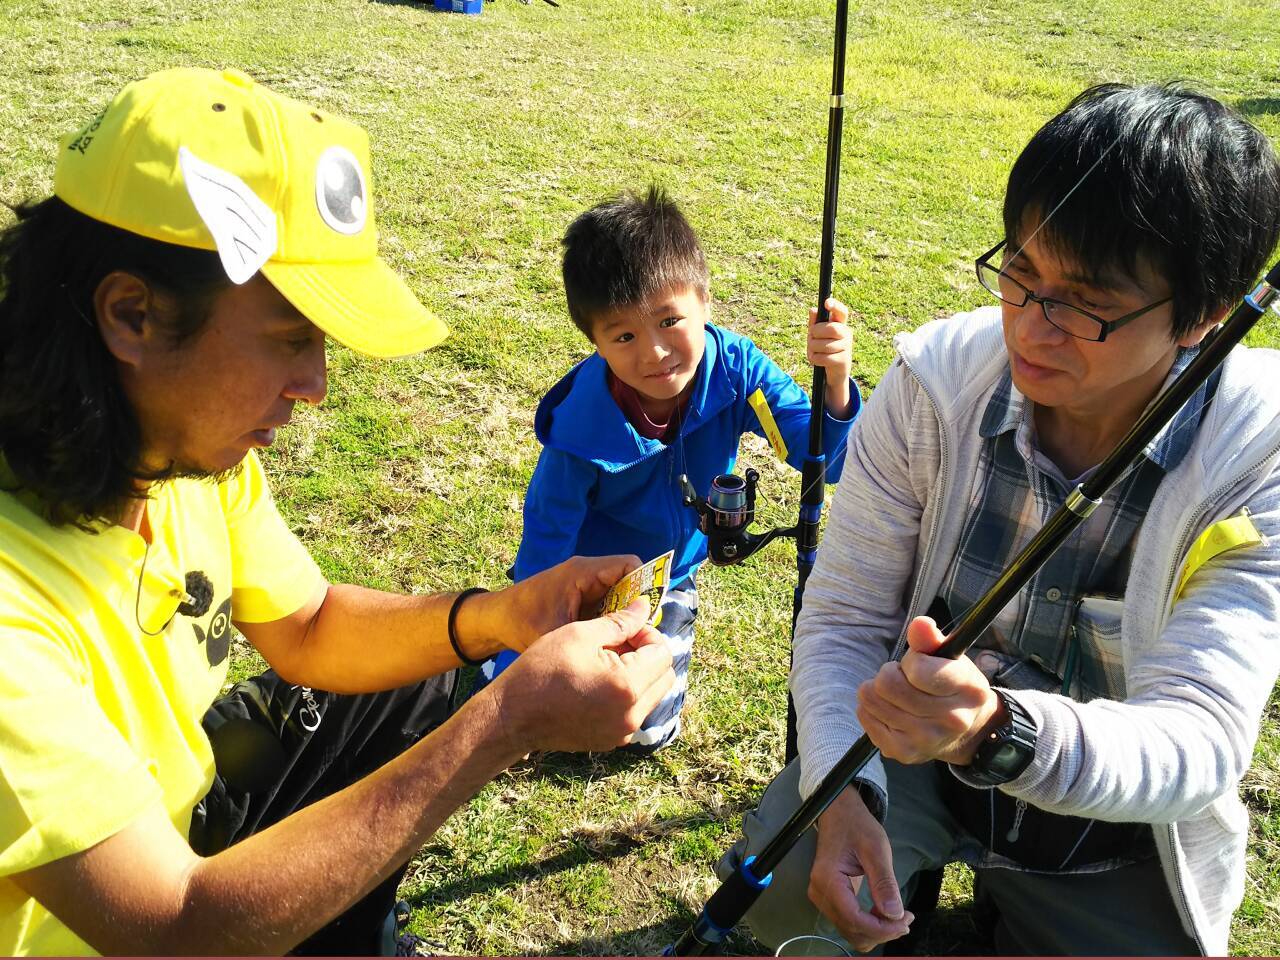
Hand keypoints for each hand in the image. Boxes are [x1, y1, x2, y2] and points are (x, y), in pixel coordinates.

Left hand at [468, 554, 641, 652]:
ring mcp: (582, 584)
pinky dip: (612, 619)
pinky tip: (610, 640)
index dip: (647, 586)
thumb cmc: (521, 623)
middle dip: (638, 606)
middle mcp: (586, 572)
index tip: (650, 616)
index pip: (630, 565)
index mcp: (583, 571)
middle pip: (628, 581)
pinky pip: (606, 602)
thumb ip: (596, 634)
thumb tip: (631, 643)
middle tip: (641, 634)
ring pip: (619, 594)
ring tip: (628, 640)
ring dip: (625, 614)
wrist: (493, 621)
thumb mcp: (560, 633)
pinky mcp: (579, 596)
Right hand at [486, 598, 674, 752]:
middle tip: (620, 643)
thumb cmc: (541, 670)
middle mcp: (632, 715)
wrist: (511, 716)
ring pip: (652, 695)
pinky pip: (634, 712)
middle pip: (664, 676)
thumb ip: (619, 621)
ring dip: (640, 675)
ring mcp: (623, 732)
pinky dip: (627, 695)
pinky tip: (599, 683)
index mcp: (627, 686)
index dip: (647, 634)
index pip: (663, 653)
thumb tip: (644, 607)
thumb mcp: (580, 634)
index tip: (625, 628)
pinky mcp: (612, 740)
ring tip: (607, 662)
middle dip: (649, 655)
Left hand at [808, 297, 853, 416]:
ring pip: (823, 345)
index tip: (827, 302)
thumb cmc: (824, 349)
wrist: (835, 372)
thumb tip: (812, 310)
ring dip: (812, 348)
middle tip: (811, 336)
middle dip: (816, 332)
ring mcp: (846, 347)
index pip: (842, 312)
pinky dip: (814, 359)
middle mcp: (846, 333)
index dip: (836, 306)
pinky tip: (816, 359)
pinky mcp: (843, 360)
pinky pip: (823, 357)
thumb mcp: (817, 335)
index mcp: (840, 324)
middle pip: (831, 328)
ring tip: (813, 351)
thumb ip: (814, 323)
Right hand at [808, 787, 912, 952]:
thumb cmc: (857, 826)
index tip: (905, 921)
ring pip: (850, 931)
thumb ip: (884, 882)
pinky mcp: (828, 898)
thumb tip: (894, 915)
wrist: (838, 812)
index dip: (881, 928)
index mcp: (828, 880)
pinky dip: (868, 925)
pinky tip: (884, 914)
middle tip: (906, 918)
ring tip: (898, 917)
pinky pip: (848, 922)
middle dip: (881, 932)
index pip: (854, 919)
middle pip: (851, 930)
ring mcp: (821, 897)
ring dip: (875, 931)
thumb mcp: (876, 849)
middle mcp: (819, 893)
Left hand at [856, 616, 1002, 764]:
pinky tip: (891, 709)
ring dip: (876, 690)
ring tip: (896, 694)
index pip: (918, 670)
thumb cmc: (954, 687)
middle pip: (887, 684)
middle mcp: (951, 719)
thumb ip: (932, 640)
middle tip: (902, 678)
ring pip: (871, 700)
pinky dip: (871, 709)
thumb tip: (920, 624)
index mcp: (967, 690)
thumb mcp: (951, 659)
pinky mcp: (903, 753)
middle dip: (888, 674)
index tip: (917, 664)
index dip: (910, 661)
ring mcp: (926, 740)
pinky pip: (865, 717)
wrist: (968, 733)